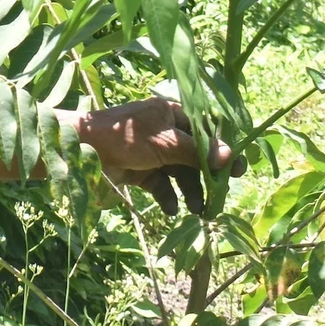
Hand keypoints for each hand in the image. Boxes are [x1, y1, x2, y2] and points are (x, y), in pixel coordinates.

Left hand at [76, 97, 238, 215]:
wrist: (85, 151)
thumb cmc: (127, 138)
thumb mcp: (166, 144)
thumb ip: (197, 152)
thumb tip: (230, 157)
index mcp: (172, 114)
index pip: (206, 132)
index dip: (223, 151)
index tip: (240, 171)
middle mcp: (165, 131)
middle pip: (195, 156)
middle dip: (207, 177)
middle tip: (220, 197)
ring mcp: (153, 152)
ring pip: (180, 173)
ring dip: (190, 192)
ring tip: (198, 211)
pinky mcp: (141, 170)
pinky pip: (162, 184)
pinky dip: (168, 197)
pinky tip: (170, 209)